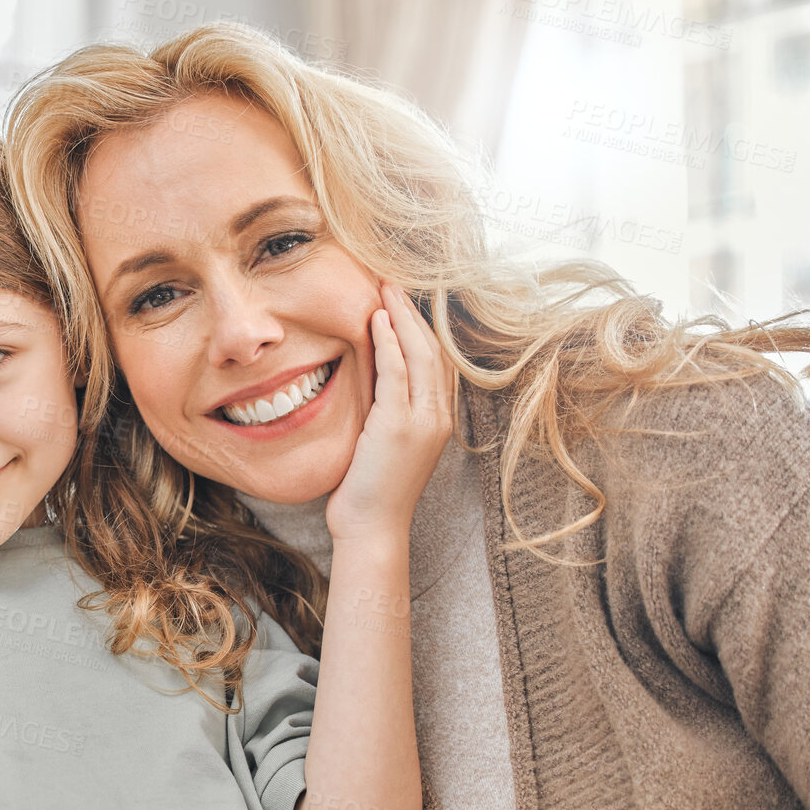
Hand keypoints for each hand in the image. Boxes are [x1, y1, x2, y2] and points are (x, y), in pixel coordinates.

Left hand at [324, 280, 455, 544]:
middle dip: (413, 312)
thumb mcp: (383, 443)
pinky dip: (388, 343)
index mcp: (437, 419)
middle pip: (433, 349)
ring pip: (419, 355)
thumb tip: (372, 380)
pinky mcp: (399, 426)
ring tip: (384, 288)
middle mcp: (438, 417)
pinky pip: (397, 373)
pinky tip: (377, 320)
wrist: (372, 528)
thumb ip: (386, 410)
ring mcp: (423, 422)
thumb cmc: (371, 491)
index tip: (400, 300)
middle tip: (392, 281)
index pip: (435, 360)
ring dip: (401, 317)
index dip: (420, 326)